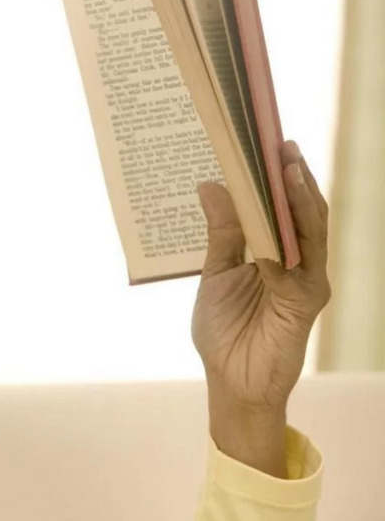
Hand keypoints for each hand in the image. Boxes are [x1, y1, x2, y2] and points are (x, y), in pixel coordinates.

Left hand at [192, 140, 329, 476]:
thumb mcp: (215, 274)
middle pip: (297, 209)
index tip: (257, 139)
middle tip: (275, 138)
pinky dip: (297, 230)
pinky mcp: (307, 298)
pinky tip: (284, 206)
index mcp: (269, 251)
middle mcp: (292, 259)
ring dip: (300, 193)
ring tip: (287, 161)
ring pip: (310, 226)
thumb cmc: (222, 332)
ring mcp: (304, 277)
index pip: (275, 205)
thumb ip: (220, 233)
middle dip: (289, 174)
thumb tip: (209, 184)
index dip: (269, 174)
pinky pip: (306, 257)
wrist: (229, 381)